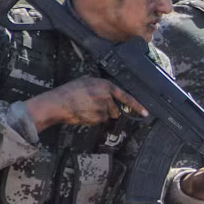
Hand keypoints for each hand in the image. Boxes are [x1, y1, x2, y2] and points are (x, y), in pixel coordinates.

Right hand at [25, 77, 147, 131]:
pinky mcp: (98, 117)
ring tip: (85, 109)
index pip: (126, 97)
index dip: (137, 106)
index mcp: (105, 85)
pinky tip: (83, 114)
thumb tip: (108, 92)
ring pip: (107, 116)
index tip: (146, 113)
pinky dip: (93, 120)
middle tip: (92, 106)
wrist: (57, 103)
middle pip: (116, 110)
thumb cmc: (69, 92)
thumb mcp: (86, 81)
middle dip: (108, 111)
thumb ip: (100, 86)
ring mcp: (103, 107)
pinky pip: (99, 121)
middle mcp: (107, 96)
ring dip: (99, 115)